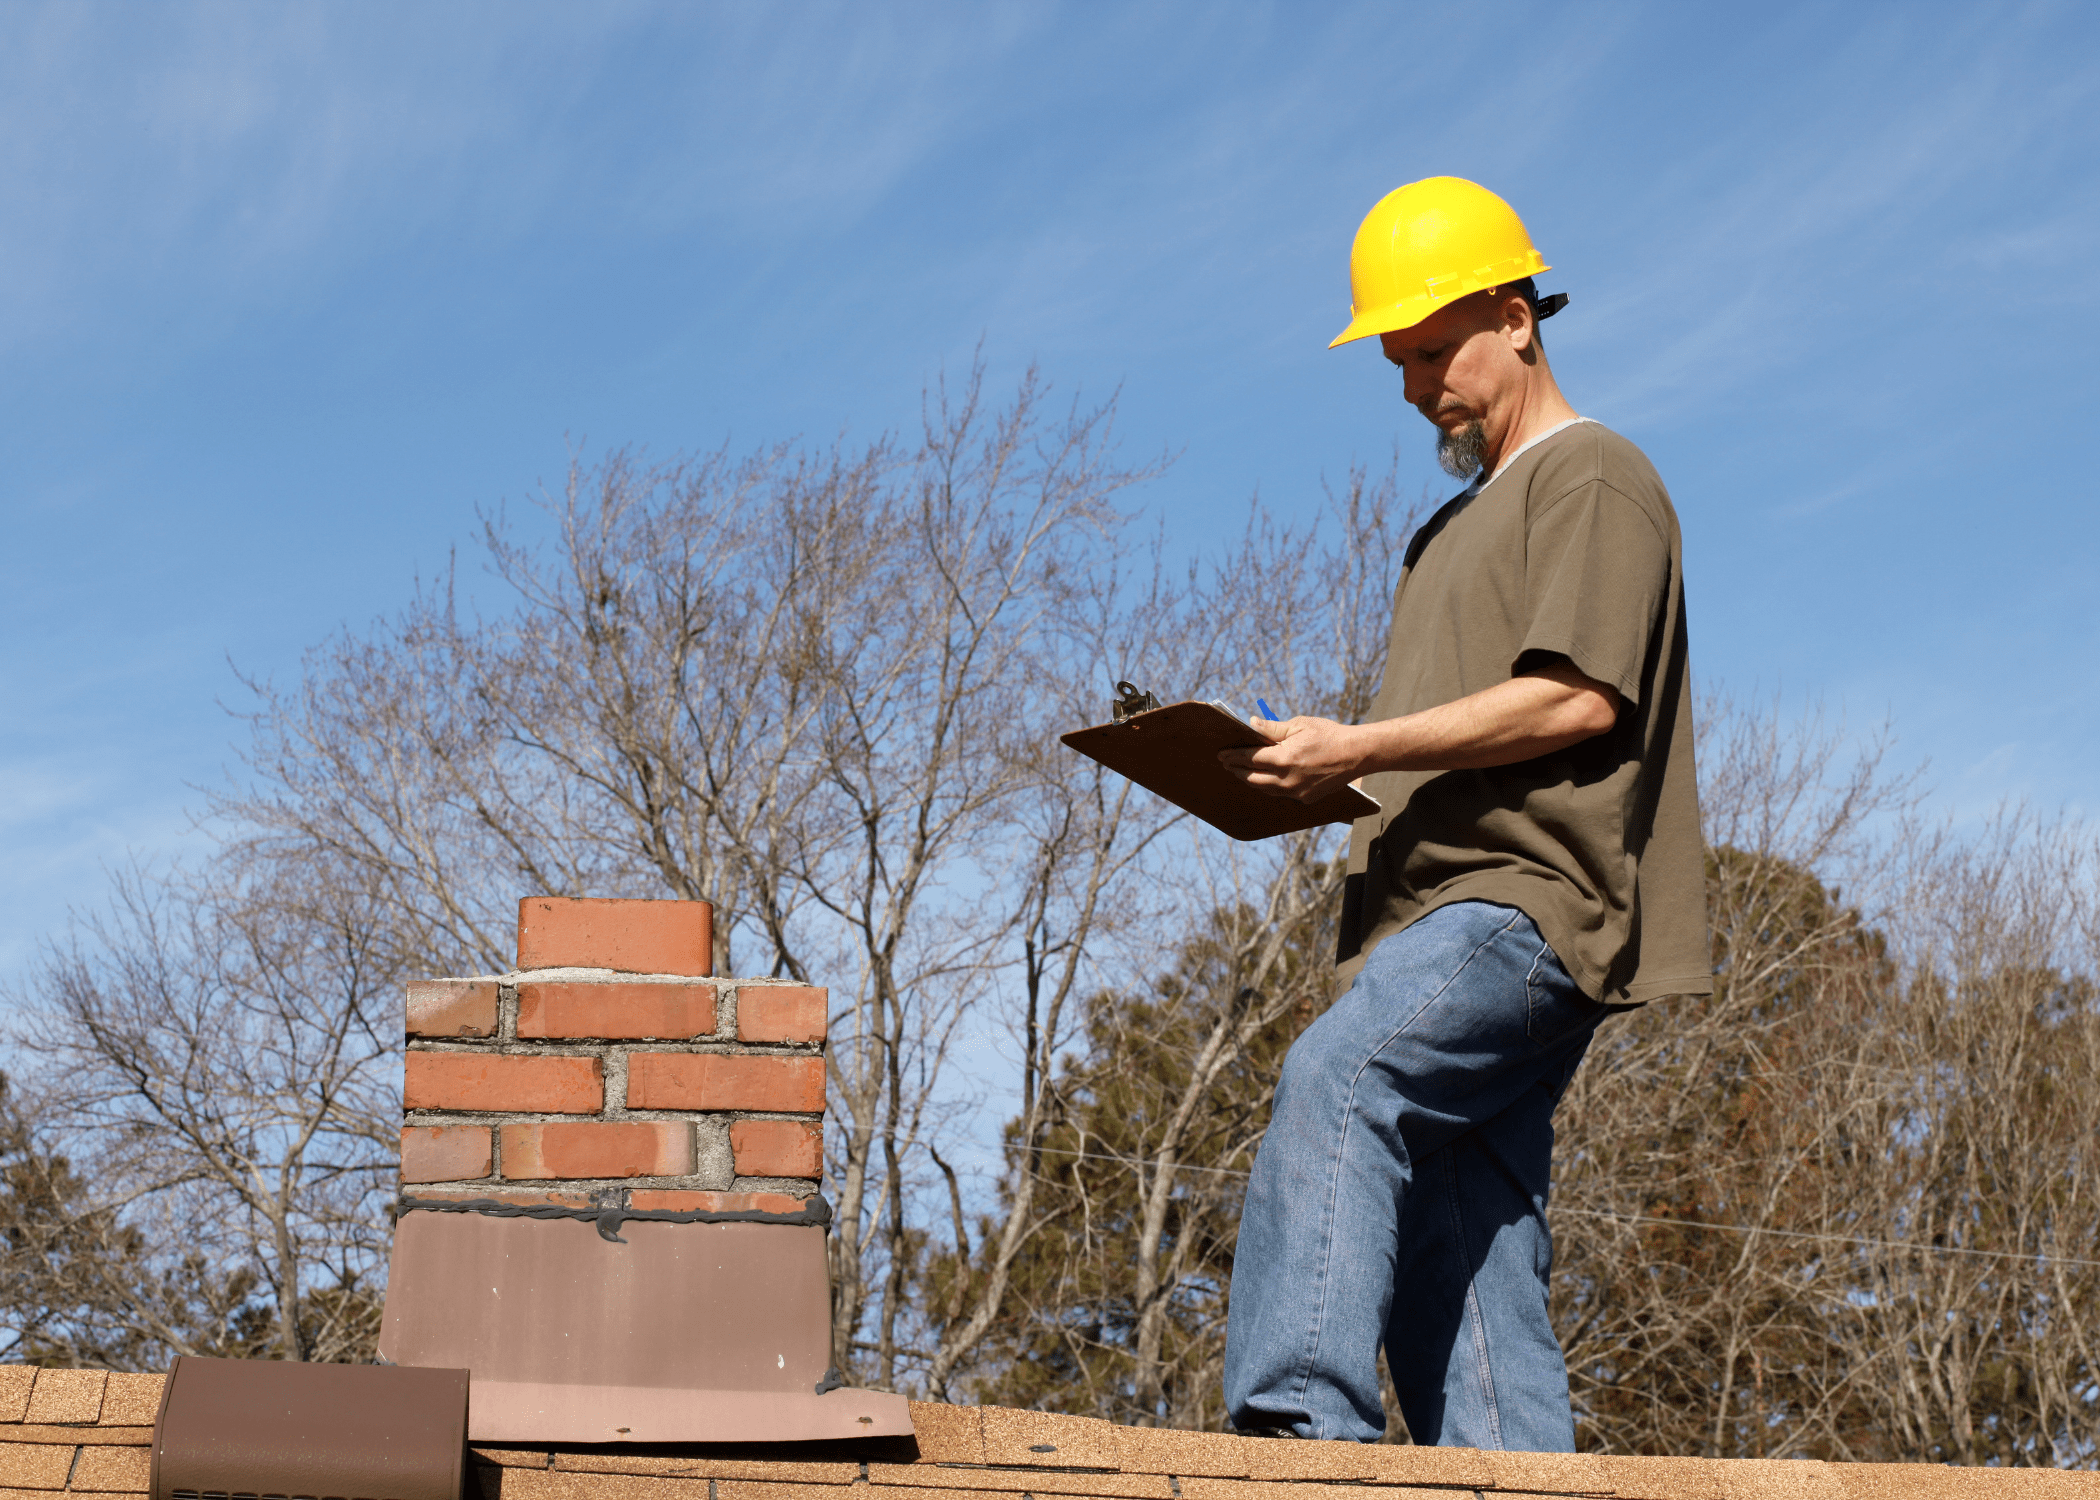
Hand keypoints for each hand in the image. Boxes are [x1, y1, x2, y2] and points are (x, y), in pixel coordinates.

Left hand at [1218, 715, 1365, 803]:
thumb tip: (1251, 724)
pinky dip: (1270, 787)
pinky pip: (1281, 794)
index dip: (1233, 756)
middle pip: (1252, 779)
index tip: (1221, 754)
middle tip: (1227, 764)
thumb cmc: (1329, 735)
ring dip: (1251, 781)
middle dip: (1237, 771)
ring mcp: (1297, 792)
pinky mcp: (1306, 799)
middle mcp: (1287, 779)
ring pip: (1265, 789)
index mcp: (1284, 758)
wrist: (1357, 754)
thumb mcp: (1299, 725)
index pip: (1249, 759)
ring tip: (1242, 772)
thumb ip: (1272, 728)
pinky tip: (1265, 779)